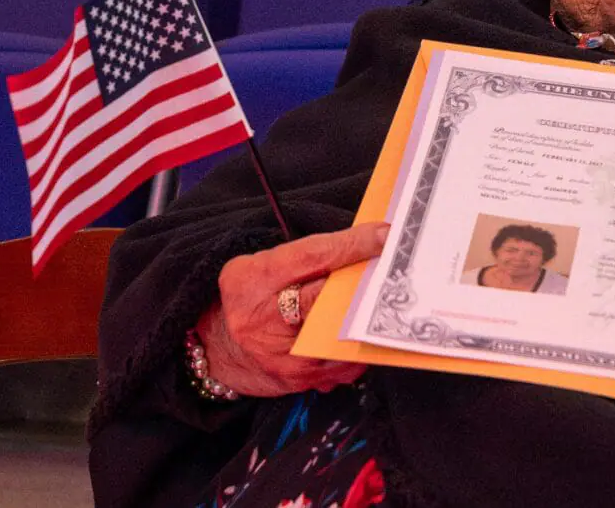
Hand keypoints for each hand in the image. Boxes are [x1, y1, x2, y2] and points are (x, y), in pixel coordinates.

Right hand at [195, 221, 389, 397]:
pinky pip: (344, 362)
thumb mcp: (264, 264)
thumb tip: (366, 242)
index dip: (353, 244)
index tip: (385, 235)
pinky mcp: (300, 380)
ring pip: (342, 333)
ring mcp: (280, 355)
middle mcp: (261, 318)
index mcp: (251, 278)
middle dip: (365, 283)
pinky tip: (366, 334)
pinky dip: (359, 347)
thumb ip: (308, 255)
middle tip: (393, 271)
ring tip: (383, 303)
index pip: (312, 256)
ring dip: (366, 319)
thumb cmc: (250, 298)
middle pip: (329, 296)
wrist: (220, 349)